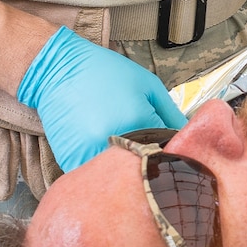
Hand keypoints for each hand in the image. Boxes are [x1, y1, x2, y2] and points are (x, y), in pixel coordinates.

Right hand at [17, 27, 184, 170]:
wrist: (56, 69)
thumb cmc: (104, 72)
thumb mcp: (147, 84)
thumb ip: (170, 113)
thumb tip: (189, 137)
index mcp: (137, 124)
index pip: (166, 153)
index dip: (169, 153)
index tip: (169, 151)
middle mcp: (113, 144)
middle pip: (142, 170)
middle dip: (148, 165)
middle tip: (147, 154)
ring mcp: (89, 156)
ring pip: (117, 177)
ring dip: (124, 171)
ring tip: (122, 152)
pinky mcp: (70, 162)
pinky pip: (94, 176)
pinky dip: (101, 171)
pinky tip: (102, 151)